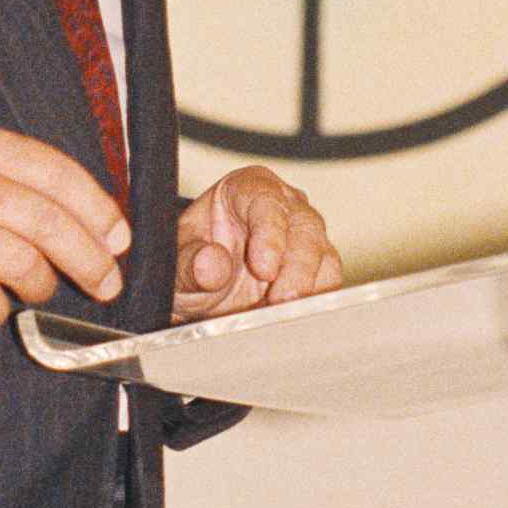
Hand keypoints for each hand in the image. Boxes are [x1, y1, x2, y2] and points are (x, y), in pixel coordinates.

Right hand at [0, 127, 128, 328]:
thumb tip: (94, 222)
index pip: (58, 174)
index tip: (118, 239)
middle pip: (49, 223)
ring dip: (42, 286)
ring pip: (22, 263)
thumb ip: (22, 180)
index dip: (98, 211)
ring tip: (38, 289)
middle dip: (89, 259)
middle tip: (106, 282)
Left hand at [173, 168, 341, 321]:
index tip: (264, 269)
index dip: (270, 234)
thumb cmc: (192, 261)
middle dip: (297, 268)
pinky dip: (312, 303)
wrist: (202, 289)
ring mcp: (303, 236)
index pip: (266, 201)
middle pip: (305, 228)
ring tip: (281, 315)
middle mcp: (282, 206)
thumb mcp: (179, 263)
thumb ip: (190, 262)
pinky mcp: (317, 266)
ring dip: (308, 289)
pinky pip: (327, 282)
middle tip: (281, 301)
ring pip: (324, 255)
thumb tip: (211, 262)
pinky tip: (289, 318)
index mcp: (246, 189)